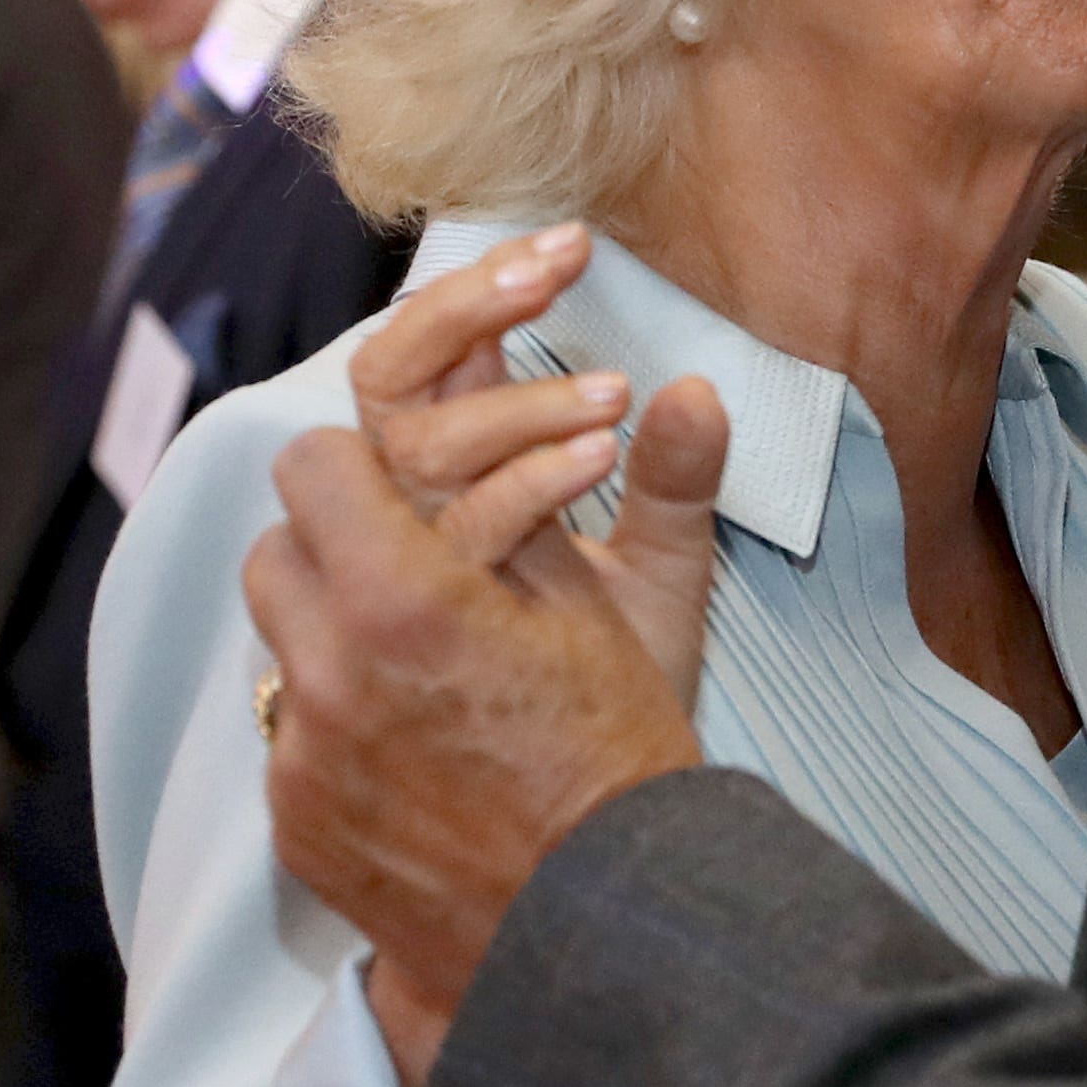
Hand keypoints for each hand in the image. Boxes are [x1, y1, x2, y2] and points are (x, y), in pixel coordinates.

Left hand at [243, 281, 721, 1075]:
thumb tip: (688, 387)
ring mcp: (302, 757)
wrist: (604, 941)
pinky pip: (291, 738)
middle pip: (276, 548)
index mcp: (407, 598)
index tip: (411, 484)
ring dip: (331, 635)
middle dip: (335, 544)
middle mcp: (329, 673)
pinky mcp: (296, 825)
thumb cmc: (626, 766)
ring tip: (424, 664)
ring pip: (279, 646)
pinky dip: (340, 727)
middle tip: (418, 567)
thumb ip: (642, 490)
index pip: (314, 464)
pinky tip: (419, 750)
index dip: (361, 462)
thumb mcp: (632, 616)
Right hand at [344, 225, 728, 706]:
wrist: (591, 839)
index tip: (572, 247)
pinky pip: (451, 533)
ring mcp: (412, 576)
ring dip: (514, 403)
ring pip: (412, 452)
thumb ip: (676, 490)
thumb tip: (698, 386)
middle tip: (558, 258)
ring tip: (612, 396)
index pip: (425, 365)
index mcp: (454, 493)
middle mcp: (415, 525)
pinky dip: (527, 480)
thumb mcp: (661, 587)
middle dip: (467, 309)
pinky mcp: (424, 627)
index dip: (476, 294)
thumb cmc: (614, 711)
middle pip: (388, 383)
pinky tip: (599, 457)